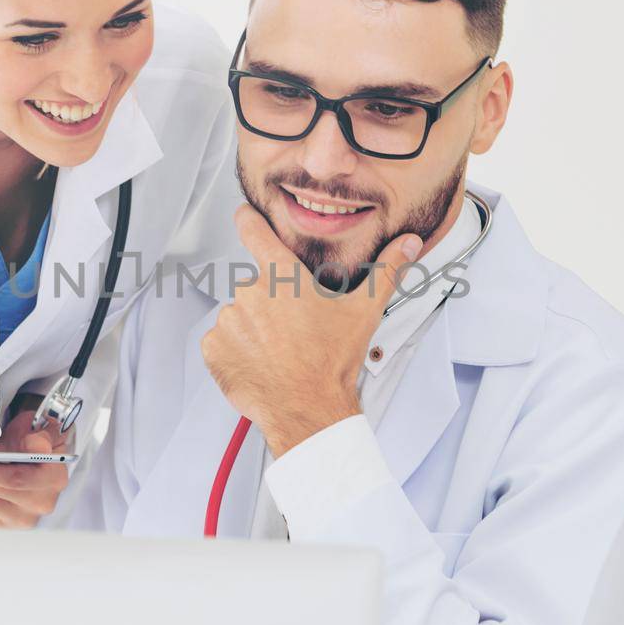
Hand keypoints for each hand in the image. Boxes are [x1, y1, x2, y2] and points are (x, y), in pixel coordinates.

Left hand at [200, 205, 421, 455]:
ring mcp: (229, 320)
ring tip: (278, 349)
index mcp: (282, 276)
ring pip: (238, 315)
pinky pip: (221, 341)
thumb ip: (387, 270)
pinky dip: (236, 349)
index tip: (246, 215)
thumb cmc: (332, 362)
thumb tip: (409, 244)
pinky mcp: (214, 348)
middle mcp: (250, 292)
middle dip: (270, 302)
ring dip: (253, 327)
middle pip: (255, 285)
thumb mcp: (364, 311)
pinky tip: (260, 361)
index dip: (249, 220)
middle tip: (292, 328)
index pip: (253, 230)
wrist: (308, 409)